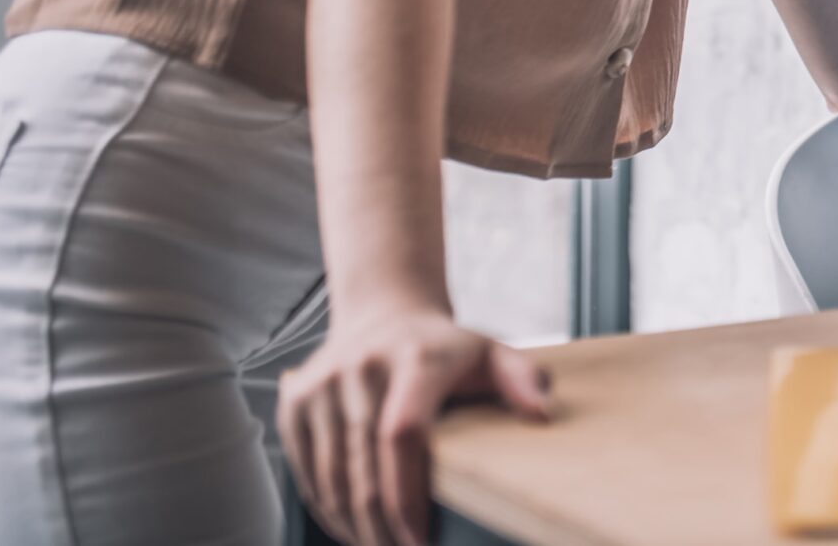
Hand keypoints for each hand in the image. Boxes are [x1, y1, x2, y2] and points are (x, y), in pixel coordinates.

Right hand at [279, 301, 552, 545]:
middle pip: (364, 467)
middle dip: (382, 524)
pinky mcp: (294, 403)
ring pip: (331, 476)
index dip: (407, 493)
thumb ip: (523, 380)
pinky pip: (304, 470)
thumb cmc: (446, 349)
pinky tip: (350, 529)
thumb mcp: (491, 353)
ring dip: (352, 525)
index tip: (421, 539)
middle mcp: (361, 368)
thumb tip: (543, 414)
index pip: (402, 434)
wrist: (384, 314)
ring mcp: (321, 385)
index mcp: (415, 358)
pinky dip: (325, 508)